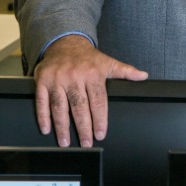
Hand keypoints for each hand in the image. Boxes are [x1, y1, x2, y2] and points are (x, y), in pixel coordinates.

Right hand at [33, 35, 147, 146]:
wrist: (65, 42)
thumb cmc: (87, 58)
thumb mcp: (108, 62)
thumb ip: (125, 71)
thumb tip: (143, 76)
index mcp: (92, 74)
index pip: (98, 101)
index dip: (100, 119)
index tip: (101, 134)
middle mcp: (74, 77)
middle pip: (79, 106)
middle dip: (83, 127)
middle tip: (86, 143)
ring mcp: (57, 79)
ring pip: (60, 106)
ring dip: (62, 126)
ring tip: (65, 142)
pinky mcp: (42, 80)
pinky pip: (42, 101)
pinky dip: (43, 116)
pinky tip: (47, 129)